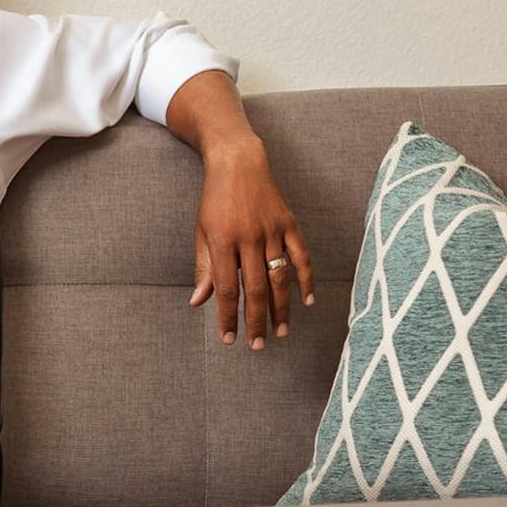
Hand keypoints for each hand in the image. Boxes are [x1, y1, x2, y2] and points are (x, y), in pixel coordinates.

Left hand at [190, 138, 315, 349]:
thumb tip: (199, 302)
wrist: (238, 161)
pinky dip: (306, 280)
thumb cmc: (215, 199)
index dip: (228, 317)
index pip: (227, 288)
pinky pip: (301, 257)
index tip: (229, 339)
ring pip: (279, 278)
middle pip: (255, 289)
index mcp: (223, 241)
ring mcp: (272, 231)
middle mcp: (249, 237)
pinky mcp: (289, 224)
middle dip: (255, 321)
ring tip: (280, 332)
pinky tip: (307, 301)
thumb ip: (204, 268)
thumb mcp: (202, 231)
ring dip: (281, 309)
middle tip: (257, 345)